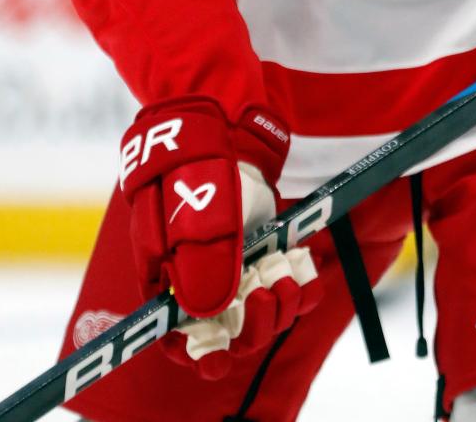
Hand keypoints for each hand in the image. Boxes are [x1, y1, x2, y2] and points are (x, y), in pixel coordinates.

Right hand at [119, 97, 320, 375]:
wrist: (219, 119)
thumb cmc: (190, 165)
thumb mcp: (188, 211)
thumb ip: (198, 262)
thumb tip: (211, 316)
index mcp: (170, 281)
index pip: (181, 340)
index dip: (199, 354)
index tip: (219, 356)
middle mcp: (204, 279)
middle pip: (230, 331)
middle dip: (251, 325)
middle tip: (264, 295)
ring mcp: (236, 264)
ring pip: (261, 311)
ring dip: (278, 306)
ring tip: (284, 279)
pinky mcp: (265, 247)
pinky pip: (286, 282)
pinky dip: (299, 285)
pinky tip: (305, 274)